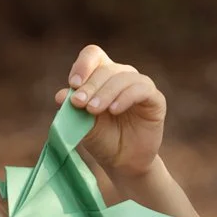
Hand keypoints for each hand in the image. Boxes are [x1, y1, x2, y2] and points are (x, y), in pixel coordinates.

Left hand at [56, 44, 164, 177]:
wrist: (124, 161)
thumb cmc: (103, 139)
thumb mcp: (83, 125)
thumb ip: (73, 109)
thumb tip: (60, 95)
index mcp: (102, 75)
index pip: (93, 55)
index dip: (83, 65)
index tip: (73, 84)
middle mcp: (121, 76)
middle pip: (105, 69)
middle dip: (90, 86)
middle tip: (79, 103)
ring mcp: (139, 85)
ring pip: (122, 78)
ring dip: (105, 93)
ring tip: (93, 110)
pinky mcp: (155, 99)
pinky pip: (141, 89)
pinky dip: (125, 97)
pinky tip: (114, 110)